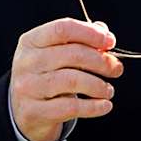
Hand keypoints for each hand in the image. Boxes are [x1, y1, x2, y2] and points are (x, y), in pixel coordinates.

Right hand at [10, 18, 123, 140]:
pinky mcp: (34, 111)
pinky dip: (93, 106)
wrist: (23, 111)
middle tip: (116, 68)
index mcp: (31, 41)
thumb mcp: (55, 53)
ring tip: (108, 90)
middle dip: (101, 61)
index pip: (63, 29)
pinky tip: (105, 105)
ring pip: (72, 80)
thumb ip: (79, 39)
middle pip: (72, 54)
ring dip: (98, 85)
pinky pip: (71, 107)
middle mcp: (27, 62)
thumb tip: (104, 32)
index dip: (90, 33)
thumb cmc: (46, 75)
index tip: (110, 41)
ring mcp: (28, 87)